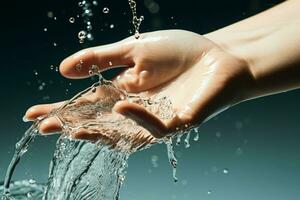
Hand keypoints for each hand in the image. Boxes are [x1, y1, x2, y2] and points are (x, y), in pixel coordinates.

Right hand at [25, 30, 253, 138]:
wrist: (217, 55)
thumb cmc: (179, 51)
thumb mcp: (133, 49)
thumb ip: (100, 59)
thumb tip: (62, 70)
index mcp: (124, 91)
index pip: (87, 104)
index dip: (62, 108)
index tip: (34, 113)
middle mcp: (136, 110)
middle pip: (99, 122)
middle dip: (71, 125)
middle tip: (43, 126)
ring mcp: (156, 119)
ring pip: (122, 134)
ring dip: (96, 131)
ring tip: (70, 128)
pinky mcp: (177, 124)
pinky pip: (154, 127)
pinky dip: (137, 118)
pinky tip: (120, 108)